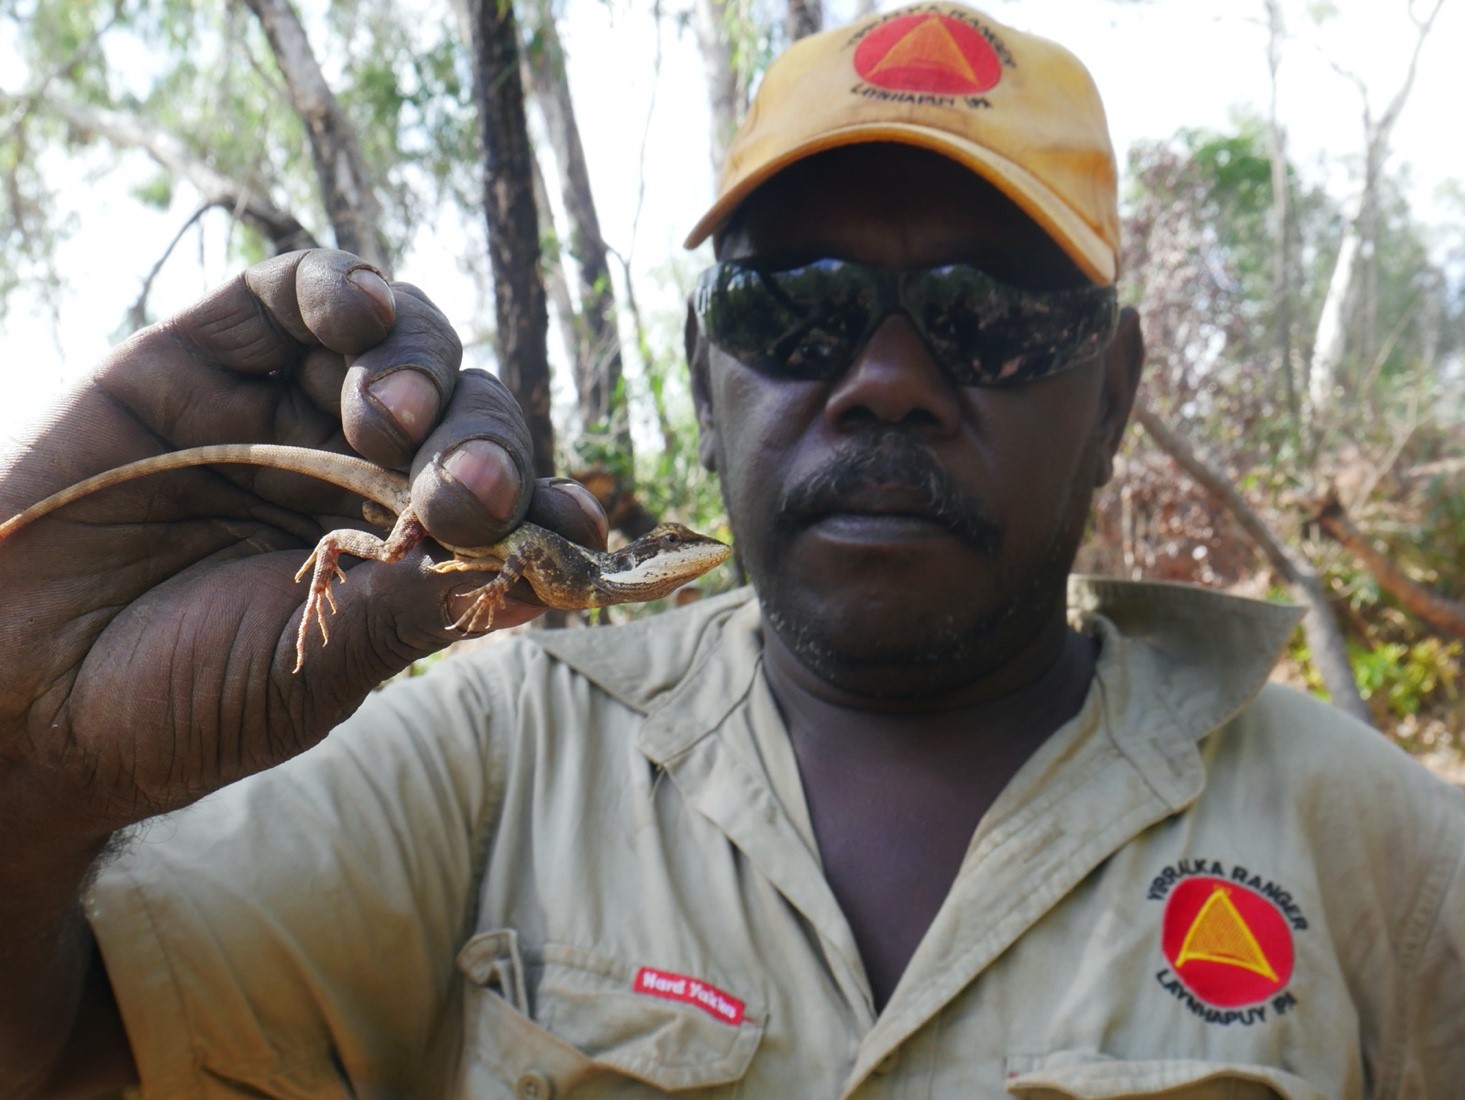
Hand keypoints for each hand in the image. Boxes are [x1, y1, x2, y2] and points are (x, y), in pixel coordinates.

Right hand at [0, 249, 604, 839]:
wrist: (17, 690)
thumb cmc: (175, 697)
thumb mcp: (320, 663)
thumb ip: (428, 602)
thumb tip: (556, 569)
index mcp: (403, 548)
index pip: (506, 501)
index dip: (547, 503)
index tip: (578, 531)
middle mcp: (359, 472)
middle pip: (465, 416)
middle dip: (480, 445)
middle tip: (463, 494)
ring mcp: (287, 408)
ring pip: (397, 343)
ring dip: (416, 366)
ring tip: (387, 420)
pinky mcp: (207, 357)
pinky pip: (292, 291)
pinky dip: (337, 285)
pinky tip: (358, 308)